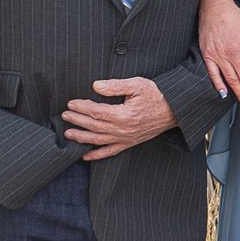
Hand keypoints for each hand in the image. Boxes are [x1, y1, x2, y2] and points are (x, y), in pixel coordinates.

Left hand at [62, 77, 179, 160]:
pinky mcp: (129, 143)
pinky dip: (97, 155)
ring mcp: (126, 138)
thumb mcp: (137, 84)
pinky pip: (110, 152)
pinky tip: (85, 156)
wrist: (175, 110)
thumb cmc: (157, 95)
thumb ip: (115, 86)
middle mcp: (123, 130)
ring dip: (81, 138)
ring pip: (98, 140)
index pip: (96, 112)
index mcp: (124, 115)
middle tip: (65, 115)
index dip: (82, 107)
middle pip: (94, 126)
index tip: (71, 103)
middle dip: (77, 120)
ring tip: (68, 134)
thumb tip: (95, 86)